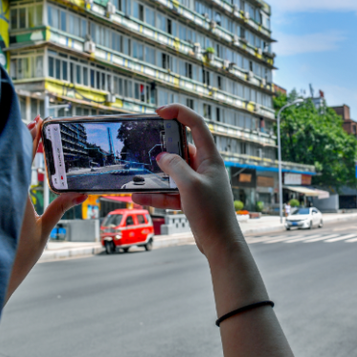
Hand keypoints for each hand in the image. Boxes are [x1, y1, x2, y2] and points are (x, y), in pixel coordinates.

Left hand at [5, 117, 86, 301]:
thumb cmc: (17, 257)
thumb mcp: (44, 229)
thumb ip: (61, 206)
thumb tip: (81, 191)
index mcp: (15, 195)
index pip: (22, 158)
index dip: (31, 138)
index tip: (38, 122)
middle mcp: (2, 193)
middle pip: (12, 157)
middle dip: (23, 139)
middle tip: (36, 124)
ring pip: (5, 166)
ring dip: (18, 152)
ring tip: (29, 138)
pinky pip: (3, 180)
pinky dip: (13, 167)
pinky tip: (20, 163)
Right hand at [132, 104, 242, 257]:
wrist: (220, 244)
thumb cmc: (211, 213)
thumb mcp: (190, 186)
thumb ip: (174, 167)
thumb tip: (162, 157)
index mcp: (210, 158)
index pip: (196, 125)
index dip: (179, 113)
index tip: (158, 112)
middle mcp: (205, 167)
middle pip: (182, 148)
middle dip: (162, 147)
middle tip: (143, 145)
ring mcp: (199, 183)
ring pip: (173, 171)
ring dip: (155, 174)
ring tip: (135, 173)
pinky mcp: (192, 198)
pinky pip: (171, 191)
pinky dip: (156, 193)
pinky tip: (137, 196)